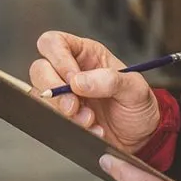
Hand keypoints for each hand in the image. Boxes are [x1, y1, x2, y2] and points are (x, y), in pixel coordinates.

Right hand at [30, 31, 160, 153]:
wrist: (140, 138)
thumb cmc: (138, 106)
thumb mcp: (135, 89)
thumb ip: (110, 80)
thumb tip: (79, 81)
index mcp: (87, 54)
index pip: (54, 42)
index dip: (58, 59)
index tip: (73, 80)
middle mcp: (71, 71)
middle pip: (40, 69)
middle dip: (56, 91)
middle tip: (75, 106)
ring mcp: (64, 95)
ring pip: (41, 96)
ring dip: (63, 112)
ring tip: (90, 120)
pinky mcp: (62, 116)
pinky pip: (50, 118)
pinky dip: (69, 127)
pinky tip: (90, 129)